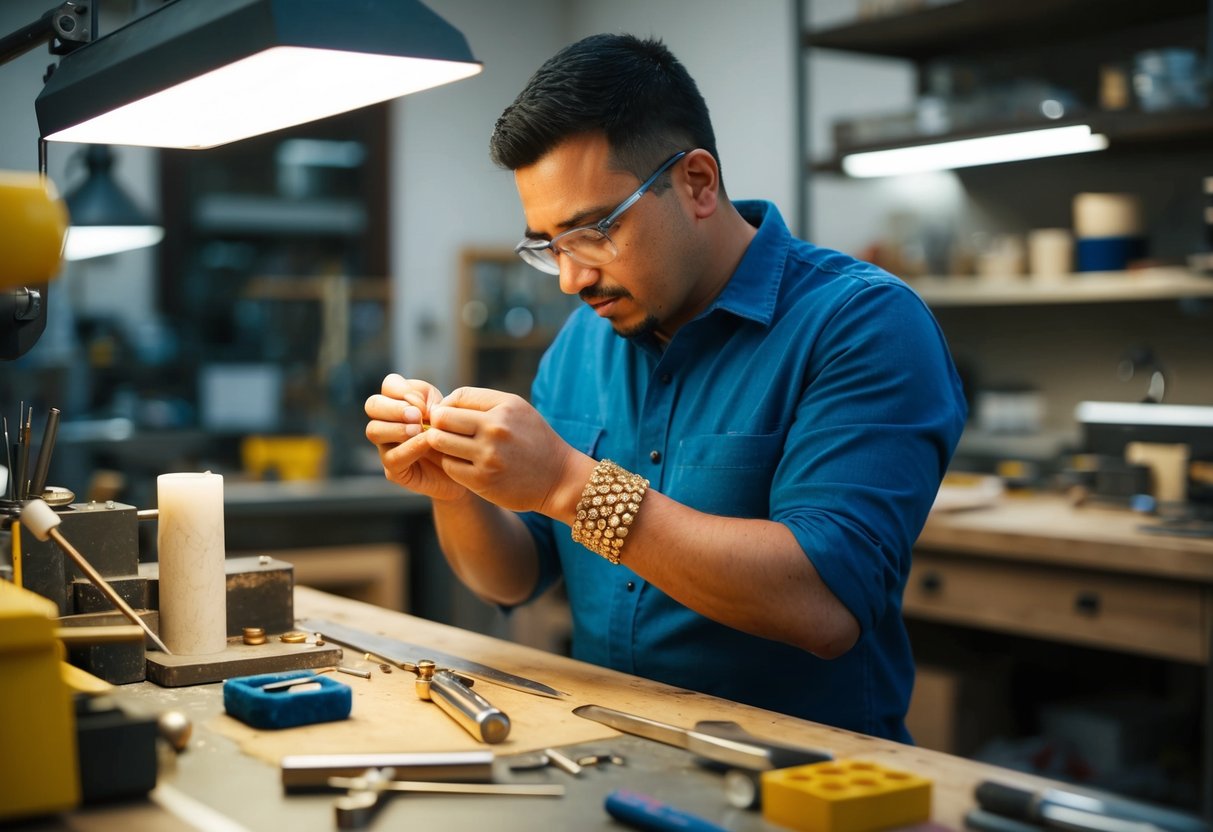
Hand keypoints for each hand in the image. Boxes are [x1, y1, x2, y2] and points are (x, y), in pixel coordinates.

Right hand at [365, 374, 466, 500]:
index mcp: (400, 401)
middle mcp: (387, 421)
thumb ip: (429, 400)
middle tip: (417, 416)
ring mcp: (386, 445)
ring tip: (419, 429)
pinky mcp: (394, 470)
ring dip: (397, 428)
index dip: (403, 390)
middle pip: (372, 405)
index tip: (423, 404)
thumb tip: (416, 407)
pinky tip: (427, 443)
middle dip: (393, 408)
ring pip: (374, 431)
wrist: (468, 464)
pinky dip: (410, 448)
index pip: (389, 384)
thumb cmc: (454, 432)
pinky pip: (392, 458)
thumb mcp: (446, 408)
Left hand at [426, 387, 582, 515]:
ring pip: (439, 441)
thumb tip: (444, 406)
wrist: (559, 479)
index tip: (450, 416)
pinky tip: (463, 464)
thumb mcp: (518, 410)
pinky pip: (448, 466)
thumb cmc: (535, 441)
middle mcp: (496, 428)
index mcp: (505, 407)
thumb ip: (484, 404)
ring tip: (451, 447)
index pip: (458, 396)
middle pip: (442, 418)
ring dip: (440, 444)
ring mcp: (488, 455)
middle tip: (444, 432)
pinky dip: (451, 464)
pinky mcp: (482, 480)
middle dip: (438, 424)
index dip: (447, 405)